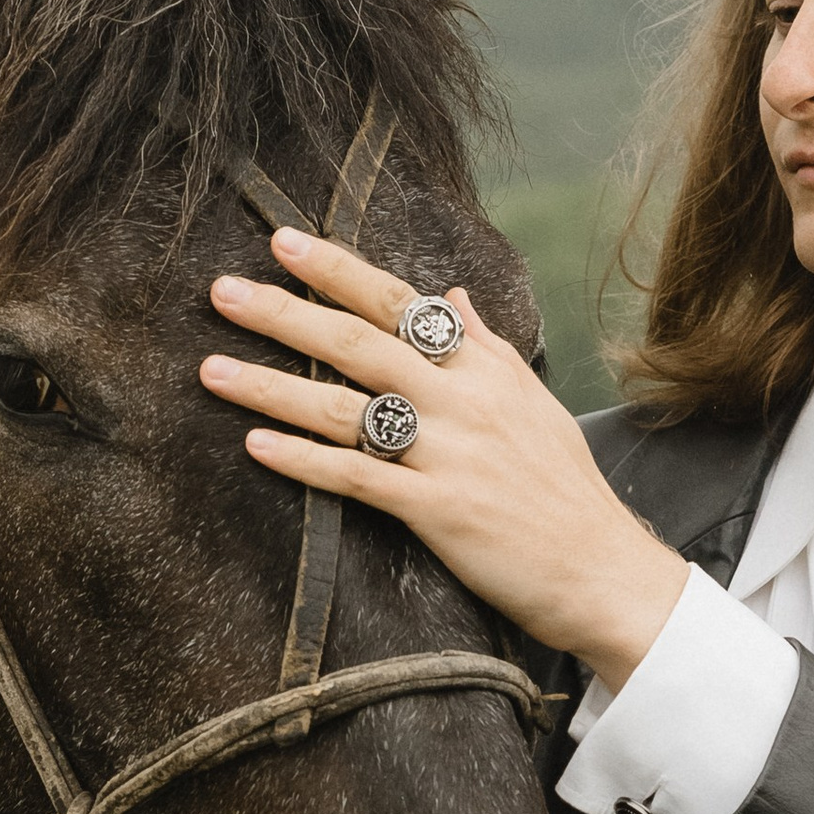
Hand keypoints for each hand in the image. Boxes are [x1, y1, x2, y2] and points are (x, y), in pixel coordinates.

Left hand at [200, 235, 688, 684]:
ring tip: (210, 368)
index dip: (339, 271)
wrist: (602, 570)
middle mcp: (464, 401)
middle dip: (285, 312)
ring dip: (271, 386)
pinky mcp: (437, 510)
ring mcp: (449, 454)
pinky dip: (304, 460)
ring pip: (345, 407)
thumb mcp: (533, 403)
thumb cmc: (565, 490)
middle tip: (222, 291)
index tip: (286, 242)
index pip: (401, 304)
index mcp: (485, 369)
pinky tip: (256, 446)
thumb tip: (452, 296)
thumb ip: (488, 346)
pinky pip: (357, 477)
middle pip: (359, 342)